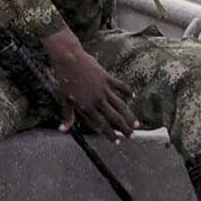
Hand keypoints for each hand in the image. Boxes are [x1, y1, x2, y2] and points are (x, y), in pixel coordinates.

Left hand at [40, 26, 138, 141]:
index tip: (117, 141)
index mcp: (87, 107)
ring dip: (129, 115)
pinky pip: (120, 86)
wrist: (68, 60)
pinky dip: (128, 91)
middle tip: (132, 136)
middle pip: (114, 117)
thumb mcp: (64, 99)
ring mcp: (103, 88)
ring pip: (120, 105)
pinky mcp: (107, 77)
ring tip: (136, 124)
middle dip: (124, 129)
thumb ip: (67, 116)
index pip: (101, 125)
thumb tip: (63, 130)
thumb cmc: (64, 80)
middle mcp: (97, 100)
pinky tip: (133, 97)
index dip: (110, 135)